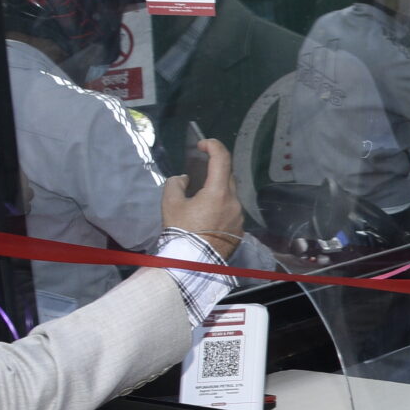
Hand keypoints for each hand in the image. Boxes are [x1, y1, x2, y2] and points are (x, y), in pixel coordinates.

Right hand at [161, 137, 242, 255]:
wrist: (191, 264)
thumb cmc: (180, 232)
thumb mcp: (170, 204)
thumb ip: (176, 184)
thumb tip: (185, 180)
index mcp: (219, 192)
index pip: (222, 158)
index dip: (213, 146)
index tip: (202, 145)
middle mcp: (234, 202)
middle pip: (228, 177)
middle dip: (214, 171)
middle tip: (198, 174)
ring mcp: (239, 218)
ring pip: (230, 196)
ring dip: (217, 192)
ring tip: (199, 201)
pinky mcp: (239, 231)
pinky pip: (232, 212)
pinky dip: (221, 208)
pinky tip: (207, 218)